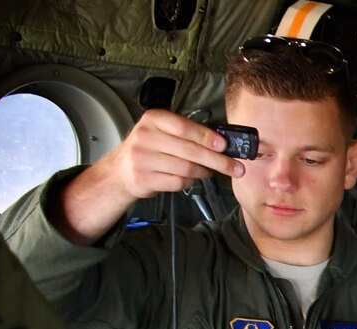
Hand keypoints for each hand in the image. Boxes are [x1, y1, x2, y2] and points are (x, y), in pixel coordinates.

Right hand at [59, 110, 238, 243]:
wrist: (121, 169)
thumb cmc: (150, 148)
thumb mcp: (163, 132)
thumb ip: (187, 133)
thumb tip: (221, 143)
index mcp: (153, 120)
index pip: (185, 128)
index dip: (207, 138)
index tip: (225, 146)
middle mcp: (146, 137)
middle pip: (191, 151)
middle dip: (218, 161)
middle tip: (235, 168)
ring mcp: (143, 158)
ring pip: (187, 168)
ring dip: (204, 172)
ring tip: (208, 171)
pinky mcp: (145, 178)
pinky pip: (178, 182)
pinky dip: (189, 181)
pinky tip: (189, 177)